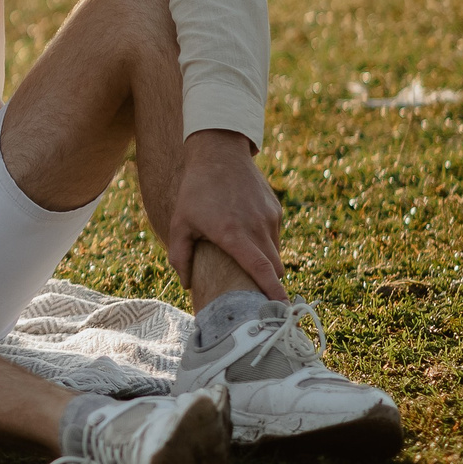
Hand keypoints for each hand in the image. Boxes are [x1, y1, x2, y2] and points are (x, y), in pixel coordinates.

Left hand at [166, 129, 285, 298]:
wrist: (218, 153)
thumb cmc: (195, 190)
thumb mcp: (180, 222)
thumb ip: (180, 256)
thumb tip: (187, 285)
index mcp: (233, 235)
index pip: (262, 271)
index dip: (273, 292)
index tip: (282, 310)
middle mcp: (256, 228)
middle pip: (274, 268)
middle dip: (268, 282)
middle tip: (254, 292)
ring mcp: (269, 217)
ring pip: (276, 252)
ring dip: (265, 261)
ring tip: (244, 256)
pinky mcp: (275, 209)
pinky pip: (274, 235)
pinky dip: (265, 242)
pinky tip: (245, 231)